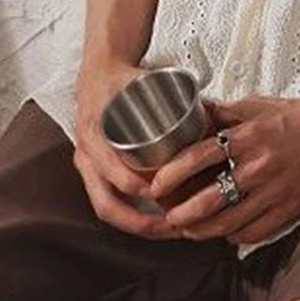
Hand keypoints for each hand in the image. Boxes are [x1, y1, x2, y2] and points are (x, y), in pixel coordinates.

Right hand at [73, 59, 186, 239]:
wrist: (99, 71)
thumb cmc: (122, 79)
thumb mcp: (141, 81)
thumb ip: (170, 94)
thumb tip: (211, 112)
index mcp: (96, 134)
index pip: (112, 172)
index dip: (137, 188)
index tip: (162, 193)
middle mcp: (88, 155)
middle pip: (108, 204)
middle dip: (141, 222)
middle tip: (173, 225)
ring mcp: (88, 166)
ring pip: (108, 208)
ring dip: (138, 224)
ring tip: (169, 229)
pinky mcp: (95, 171)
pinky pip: (107, 201)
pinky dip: (130, 215)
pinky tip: (155, 221)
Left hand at [147, 96, 299, 244]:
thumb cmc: (297, 117)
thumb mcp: (256, 105)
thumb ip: (223, 112)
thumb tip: (194, 111)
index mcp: (246, 137)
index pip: (197, 158)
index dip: (171, 174)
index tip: (157, 184)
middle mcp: (257, 167)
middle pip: (207, 200)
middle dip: (180, 213)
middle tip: (168, 215)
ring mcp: (273, 192)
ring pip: (227, 224)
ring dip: (202, 231)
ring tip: (190, 229)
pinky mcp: (288, 209)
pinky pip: (253, 233)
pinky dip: (234, 236)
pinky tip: (225, 232)